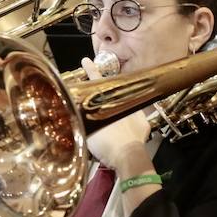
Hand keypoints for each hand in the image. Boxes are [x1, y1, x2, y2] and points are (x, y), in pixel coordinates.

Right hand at [81, 56, 152, 173]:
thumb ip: (82, 122)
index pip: (97, 81)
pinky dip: (130, 124)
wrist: (127, 157)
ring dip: (118, 109)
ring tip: (111, 121)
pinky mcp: (144, 124)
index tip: (87, 60)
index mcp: (107, 102)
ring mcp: (136, 113)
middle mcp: (123, 103)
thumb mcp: (87, 132)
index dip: (91, 70)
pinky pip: (136, 120)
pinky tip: (125, 133)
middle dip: (105, 91)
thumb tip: (73, 117)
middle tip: (102, 90)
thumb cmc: (106, 143)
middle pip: (112, 93)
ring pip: (124, 106)